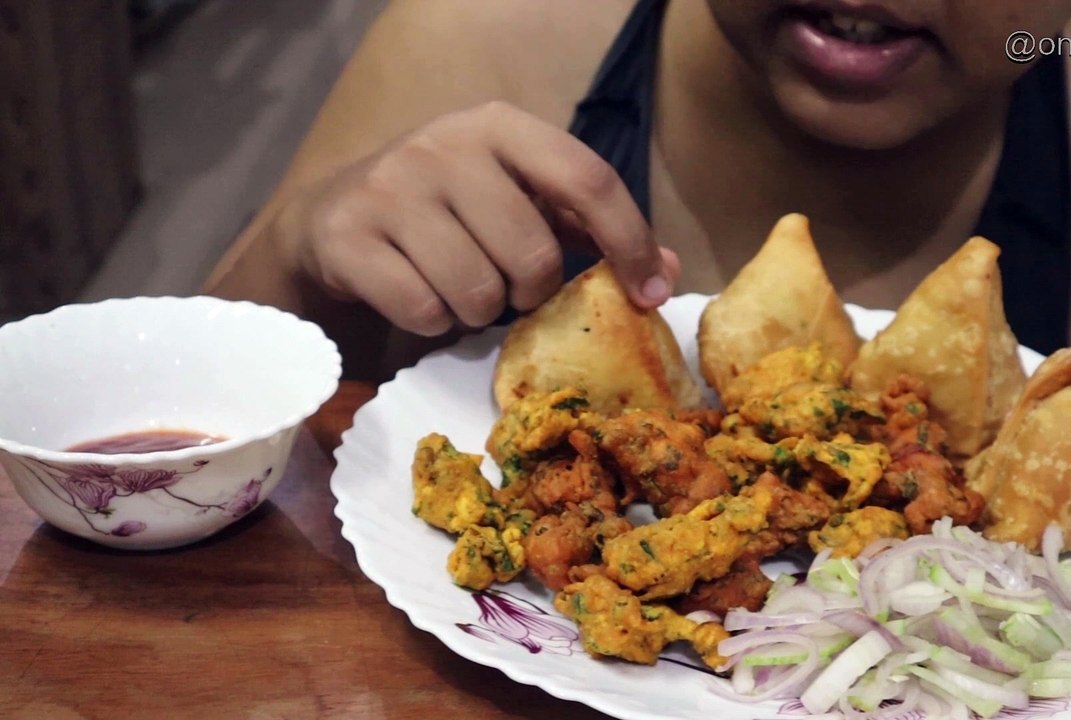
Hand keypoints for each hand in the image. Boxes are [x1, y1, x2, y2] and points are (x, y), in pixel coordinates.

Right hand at [281, 101, 677, 334]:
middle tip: (509, 287)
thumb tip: (668, 275)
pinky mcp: (348, 237)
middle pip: (534, 254)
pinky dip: (433, 322)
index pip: (589, 179)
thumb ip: (590, 231)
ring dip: (478, 311)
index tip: (649, 295)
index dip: (629, 242)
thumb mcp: (518, 203)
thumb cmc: (447, 214)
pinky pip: (425, 311)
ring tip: (459, 288)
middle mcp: (444, 145)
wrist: (331, 222)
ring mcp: (391, 189)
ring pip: (478, 292)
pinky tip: (419, 296)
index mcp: (500, 127)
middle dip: (531, 291)